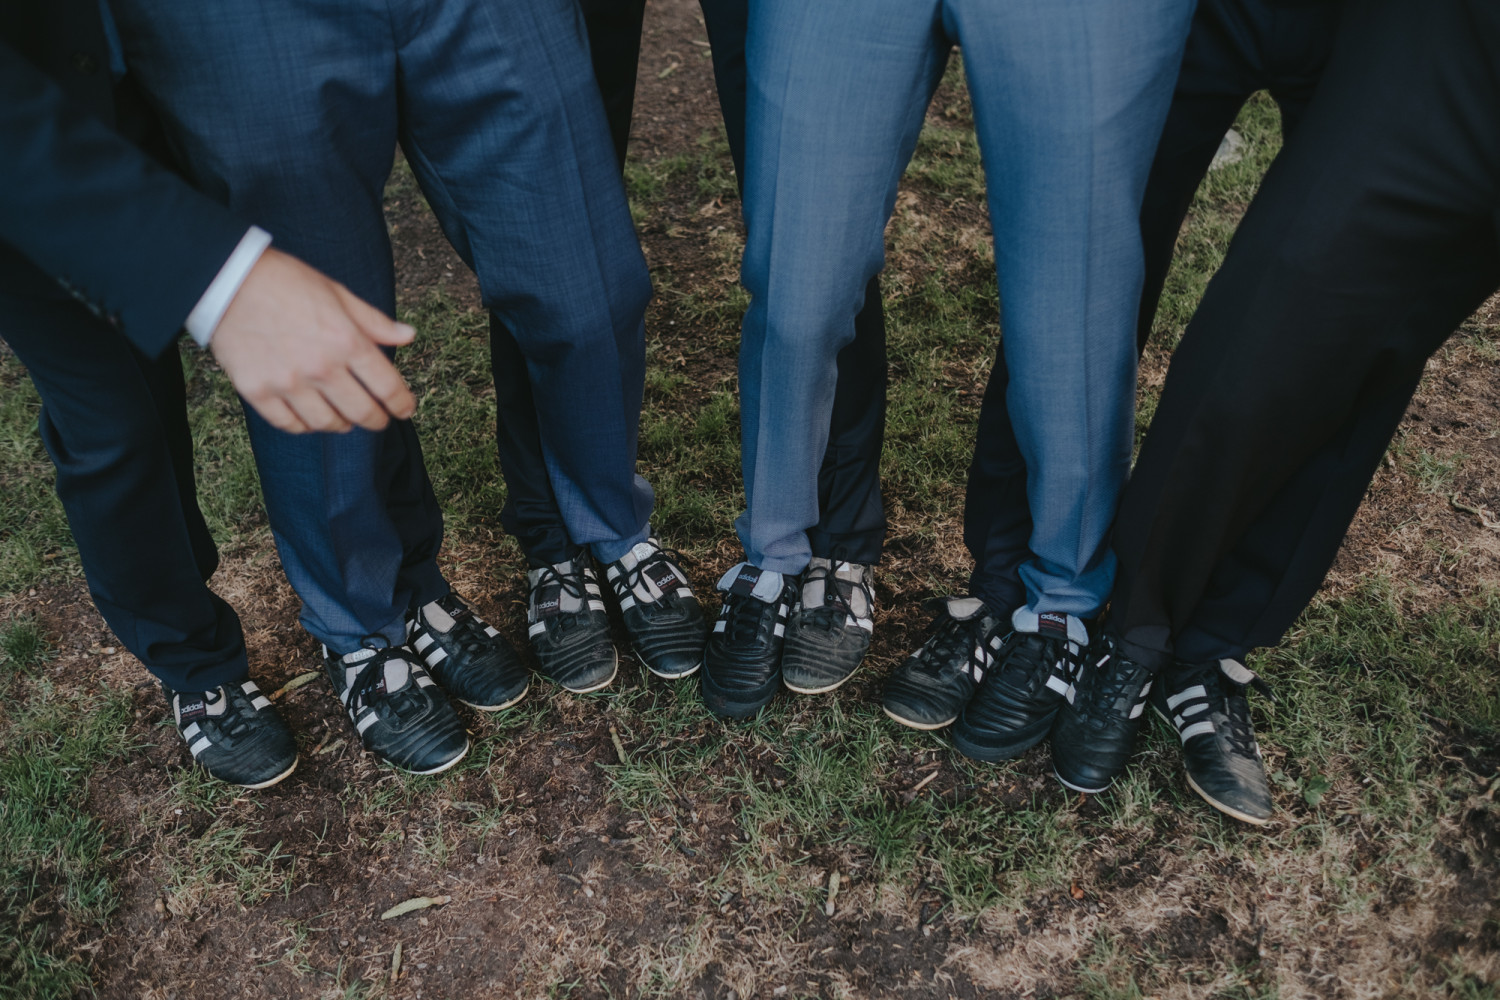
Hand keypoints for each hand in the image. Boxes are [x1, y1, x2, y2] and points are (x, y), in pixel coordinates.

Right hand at [209, 248, 416, 432]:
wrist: (225, 279)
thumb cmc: (285, 282)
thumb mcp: (337, 293)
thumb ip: (374, 321)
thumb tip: (408, 336)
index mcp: (346, 341)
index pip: (387, 387)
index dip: (402, 404)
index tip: (405, 410)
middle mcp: (320, 367)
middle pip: (362, 412)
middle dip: (377, 420)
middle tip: (379, 420)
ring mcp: (287, 382)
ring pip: (327, 423)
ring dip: (342, 424)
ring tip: (344, 419)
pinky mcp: (257, 391)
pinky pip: (289, 424)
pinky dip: (305, 426)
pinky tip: (310, 419)